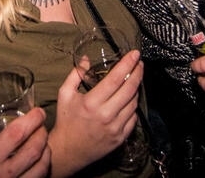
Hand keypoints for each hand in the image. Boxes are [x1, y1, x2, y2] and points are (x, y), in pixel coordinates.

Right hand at [0, 107, 50, 177]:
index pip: (15, 135)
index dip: (31, 120)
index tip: (38, 111)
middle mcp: (3, 176)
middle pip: (34, 150)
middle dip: (42, 133)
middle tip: (41, 124)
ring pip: (41, 169)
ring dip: (47, 152)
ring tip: (43, 142)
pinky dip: (42, 168)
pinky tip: (39, 161)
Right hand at [49, 50, 142, 175]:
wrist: (68, 151)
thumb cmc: (66, 121)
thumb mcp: (65, 94)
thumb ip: (75, 75)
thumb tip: (85, 58)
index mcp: (92, 102)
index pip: (115, 79)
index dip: (127, 64)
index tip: (135, 53)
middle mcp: (106, 115)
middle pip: (129, 89)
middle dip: (137, 72)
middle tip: (139, 63)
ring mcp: (115, 128)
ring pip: (133, 103)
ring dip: (136, 88)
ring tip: (135, 78)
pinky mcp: (120, 138)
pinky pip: (133, 118)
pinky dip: (133, 106)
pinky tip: (131, 98)